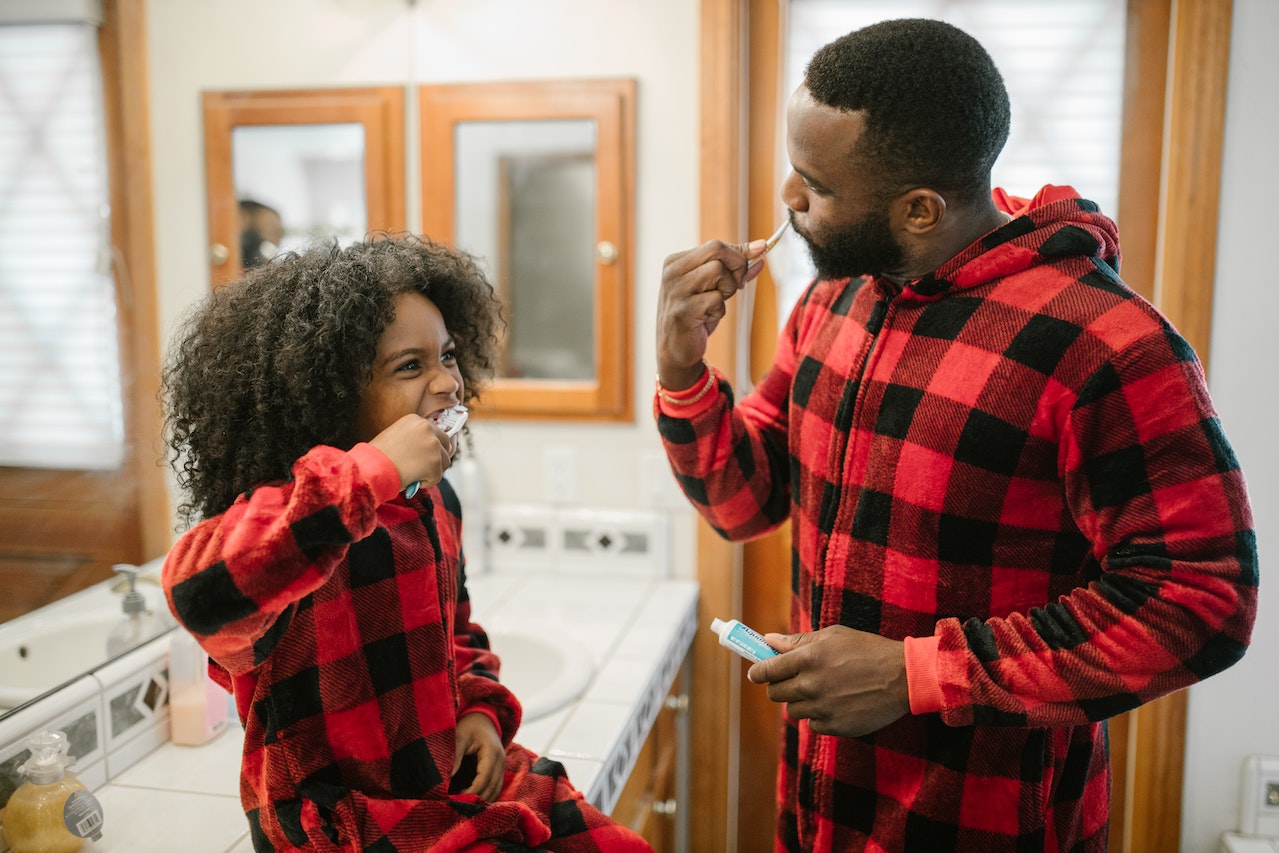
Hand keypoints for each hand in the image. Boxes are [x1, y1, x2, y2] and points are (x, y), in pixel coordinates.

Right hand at [367, 413, 455, 491]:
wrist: (372, 468)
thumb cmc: (378, 457)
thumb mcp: (396, 437)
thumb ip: (413, 439)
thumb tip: (427, 451)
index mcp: (416, 420)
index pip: (435, 432)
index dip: (432, 446)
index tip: (428, 454)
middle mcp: (427, 428)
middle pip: (446, 444)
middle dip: (439, 457)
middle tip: (428, 468)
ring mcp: (433, 445)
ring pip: (444, 462)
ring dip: (432, 471)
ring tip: (414, 474)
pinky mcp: (435, 462)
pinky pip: (437, 477)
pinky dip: (426, 482)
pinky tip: (412, 480)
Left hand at [452, 713, 505, 800]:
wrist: (483, 719)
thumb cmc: (469, 727)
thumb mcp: (460, 736)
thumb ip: (455, 756)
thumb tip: (447, 778)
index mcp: (492, 752)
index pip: (484, 779)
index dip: (471, 792)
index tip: (455, 799)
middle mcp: (501, 761)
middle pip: (492, 788)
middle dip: (475, 800)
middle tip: (457, 805)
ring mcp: (502, 767)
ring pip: (496, 792)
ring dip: (481, 801)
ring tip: (462, 804)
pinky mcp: (499, 771)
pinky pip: (495, 789)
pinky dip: (484, 797)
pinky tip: (470, 799)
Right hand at [656, 238, 766, 388]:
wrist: (676, 351)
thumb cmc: (696, 317)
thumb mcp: (714, 287)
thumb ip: (734, 268)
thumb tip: (762, 247)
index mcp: (676, 262)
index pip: (715, 245)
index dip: (740, 252)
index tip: (757, 257)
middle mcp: (672, 272)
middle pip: (717, 251)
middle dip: (737, 266)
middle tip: (738, 286)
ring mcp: (676, 291)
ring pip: (718, 271)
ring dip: (728, 289)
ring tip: (716, 304)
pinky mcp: (683, 310)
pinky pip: (716, 299)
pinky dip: (720, 310)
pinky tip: (707, 319)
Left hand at [747, 625, 909, 737]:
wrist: (902, 677)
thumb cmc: (867, 650)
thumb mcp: (833, 636)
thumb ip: (798, 641)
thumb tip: (768, 640)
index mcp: (807, 658)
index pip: (766, 670)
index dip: (758, 672)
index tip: (756, 673)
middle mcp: (810, 685)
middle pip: (774, 693)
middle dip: (780, 686)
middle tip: (794, 680)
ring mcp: (821, 708)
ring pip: (793, 710)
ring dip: (801, 702)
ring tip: (823, 690)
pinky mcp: (834, 726)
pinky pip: (813, 724)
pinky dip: (820, 716)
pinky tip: (837, 703)